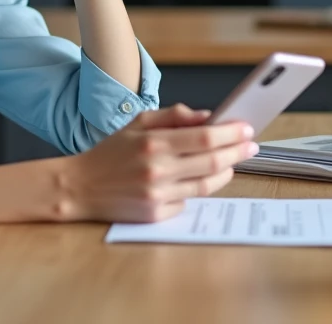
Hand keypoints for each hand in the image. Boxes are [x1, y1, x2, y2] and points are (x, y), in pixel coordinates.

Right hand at [55, 104, 257, 222]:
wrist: (80, 187)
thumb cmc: (110, 154)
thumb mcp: (137, 124)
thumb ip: (173, 116)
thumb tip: (207, 116)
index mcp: (153, 143)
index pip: (205, 137)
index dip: (231, 133)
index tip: (246, 128)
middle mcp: (158, 170)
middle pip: (212, 161)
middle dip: (238, 151)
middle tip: (251, 145)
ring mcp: (158, 195)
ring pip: (207, 185)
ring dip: (226, 172)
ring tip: (232, 162)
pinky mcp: (157, 214)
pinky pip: (189, 200)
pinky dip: (199, 189)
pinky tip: (201, 179)